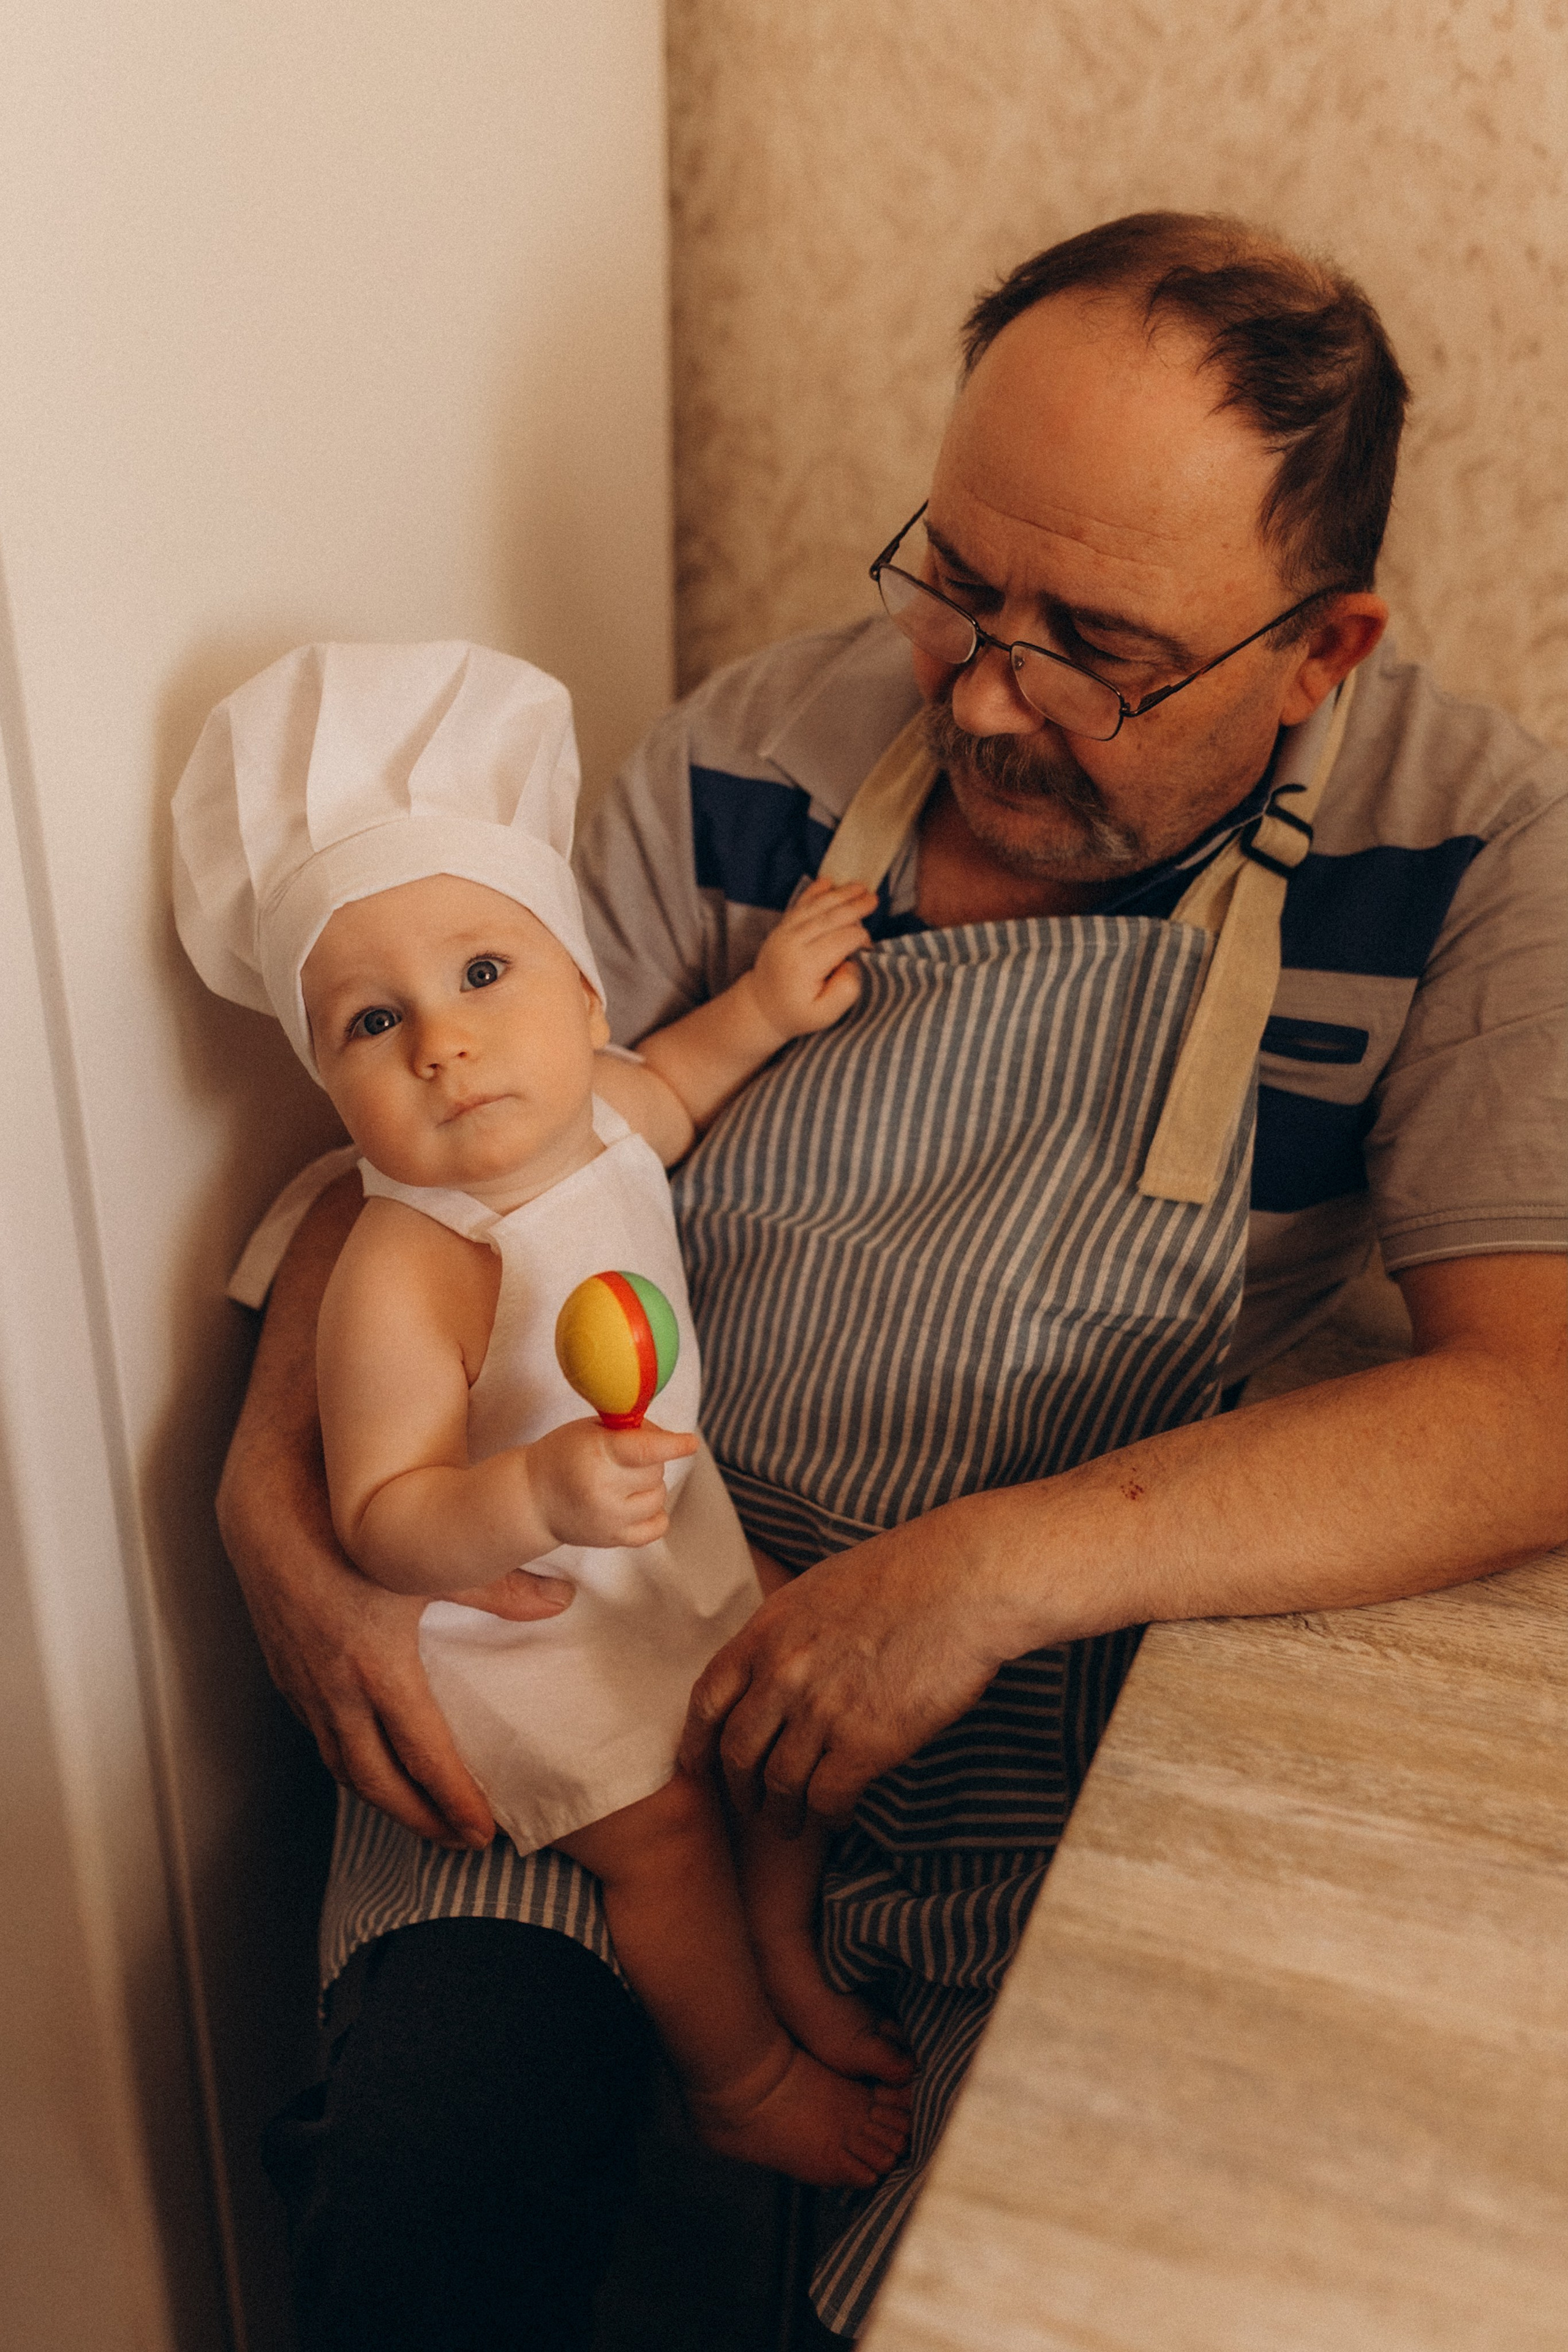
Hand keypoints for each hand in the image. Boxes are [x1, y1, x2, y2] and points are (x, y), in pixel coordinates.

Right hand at [221, 1449, 576, 1846]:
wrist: (271, 1495)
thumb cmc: (350, 1523)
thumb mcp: (433, 1557)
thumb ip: (501, 1586)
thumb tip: (560, 1602)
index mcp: (374, 1668)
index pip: (421, 1758)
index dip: (454, 1802)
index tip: (484, 1832)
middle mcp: (332, 1687)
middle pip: (375, 1781)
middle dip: (419, 1819)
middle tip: (458, 1840)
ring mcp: (301, 1680)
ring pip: (340, 1762)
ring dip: (380, 1796)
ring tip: (418, 1812)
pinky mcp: (283, 1665)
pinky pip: (317, 1734)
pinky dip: (347, 1760)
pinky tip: (365, 1755)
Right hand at [527, 1417, 698, 1549]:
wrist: (533, 1499)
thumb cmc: (563, 1455)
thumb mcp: (589, 1430)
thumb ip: (628, 1430)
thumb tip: (669, 1438)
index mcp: (597, 1455)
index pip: (645, 1450)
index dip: (672, 1444)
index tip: (690, 1442)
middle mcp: (604, 1490)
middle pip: (656, 1471)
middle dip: (649, 1461)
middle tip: (624, 1458)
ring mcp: (610, 1519)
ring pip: (659, 1496)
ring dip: (649, 1485)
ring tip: (623, 1480)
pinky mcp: (614, 1540)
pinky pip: (657, 1527)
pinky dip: (654, 1513)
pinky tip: (636, 1502)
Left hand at [679, 1511, 1008, 1832]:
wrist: (962, 1582)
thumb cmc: (906, 1573)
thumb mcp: (820, 1588)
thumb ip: (788, 1631)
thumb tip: (775, 1663)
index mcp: (767, 1631)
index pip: (707, 1698)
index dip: (697, 1741)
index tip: (696, 1765)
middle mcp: (782, 1674)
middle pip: (738, 1752)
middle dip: (739, 1789)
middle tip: (749, 1806)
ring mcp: (821, 1712)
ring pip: (780, 1784)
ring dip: (781, 1814)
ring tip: (791, 1824)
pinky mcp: (864, 1744)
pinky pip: (826, 1799)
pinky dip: (826, 1816)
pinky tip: (837, 1816)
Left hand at [744, 877, 876, 1043]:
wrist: (762, 1006)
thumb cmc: (797, 1012)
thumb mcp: (825, 1015)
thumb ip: (844, 991)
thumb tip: (851, 962)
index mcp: (806, 965)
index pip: (841, 940)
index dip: (860, 937)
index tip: (868, 946)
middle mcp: (793, 943)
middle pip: (829, 918)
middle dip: (854, 907)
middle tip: (874, 899)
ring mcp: (784, 933)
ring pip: (815, 907)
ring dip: (839, 895)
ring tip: (861, 887)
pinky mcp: (781, 928)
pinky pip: (799, 905)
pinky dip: (813, 892)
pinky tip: (827, 881)